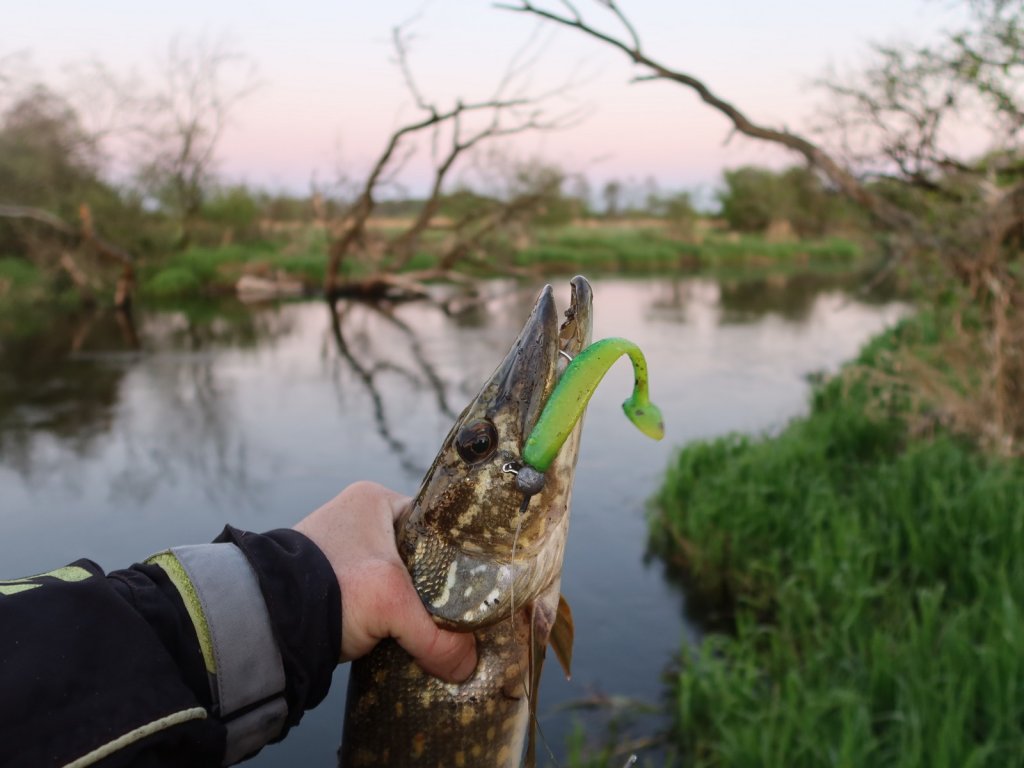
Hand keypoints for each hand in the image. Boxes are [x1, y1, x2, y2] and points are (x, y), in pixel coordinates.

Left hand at [294, 481, 476, 682]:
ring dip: (406, 603)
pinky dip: (384, 614)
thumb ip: (438, 637)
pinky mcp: (329, 580)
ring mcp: (341, 549)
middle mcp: (356, 516)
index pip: (433, 524)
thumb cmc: (330, 588)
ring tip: (428, 626)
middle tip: (451, 611)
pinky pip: (372, 595)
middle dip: (431, 585)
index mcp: (373, 498)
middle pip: (416, 555)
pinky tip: (399, 633)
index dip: (454, 555)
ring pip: (394, 578)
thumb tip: (466, 666)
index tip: (471, 585)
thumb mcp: (393, 606)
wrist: (267, 623)